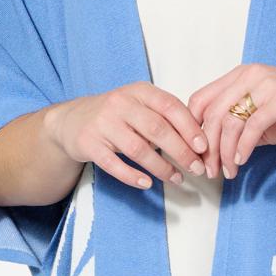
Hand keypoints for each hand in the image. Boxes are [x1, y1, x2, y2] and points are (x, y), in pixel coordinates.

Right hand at [44, 82, 209, 189]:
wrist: (72, 121)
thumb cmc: (117, 115)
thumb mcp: (140, 105)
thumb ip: (166, 116)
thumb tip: (200, 141)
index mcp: (139, 91)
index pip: (170, 107)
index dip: (189, 127)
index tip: (203, 147)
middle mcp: (120, 104)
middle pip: (157, 129)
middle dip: (181, 151)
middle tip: (195, 167)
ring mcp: (103, 124)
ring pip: (138, 149)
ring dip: (161, 167)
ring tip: (177, 179)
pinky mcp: (89, 144)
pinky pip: (113, 164)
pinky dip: (132, 176)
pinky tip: (147, 184)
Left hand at [186, 63, 275, 178]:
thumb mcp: (263, 115)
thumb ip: (239, 126)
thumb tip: (214, 151)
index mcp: (241, 76)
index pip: (201, 99)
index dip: (193, 129)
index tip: (198, 154)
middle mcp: (250, 75)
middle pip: (212, 113)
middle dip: (208, 148)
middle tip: (210, 170)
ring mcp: (266, 85)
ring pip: (230, 121)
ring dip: (224, 152)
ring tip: (228, 171)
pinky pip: (252, 126)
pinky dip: (243, 147)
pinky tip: (241, 161)